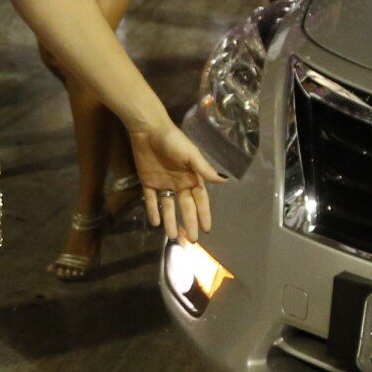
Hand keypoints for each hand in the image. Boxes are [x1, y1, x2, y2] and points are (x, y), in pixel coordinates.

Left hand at [127, 119, 223, 241]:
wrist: (148, 130)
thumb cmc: (173, 141)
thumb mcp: (191, 155)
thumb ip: (205, 169)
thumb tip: (225, 182)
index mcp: (191, 177)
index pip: (200, 200)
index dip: (203, 214)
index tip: (207, 229)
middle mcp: (179, 183)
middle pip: (185, 207)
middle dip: (189, 223)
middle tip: (191, 240)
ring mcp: (163, 183)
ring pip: (168, 206)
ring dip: (170, 221)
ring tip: (172, 237)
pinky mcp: (147, 181)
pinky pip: (150, 199)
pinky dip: (152, 210)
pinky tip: (155, 222)